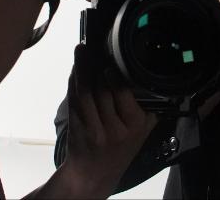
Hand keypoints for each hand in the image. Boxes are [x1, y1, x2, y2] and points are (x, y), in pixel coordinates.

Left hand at [58, 45, 156, 197]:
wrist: (94, 174)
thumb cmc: (121, 149)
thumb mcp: (143, 131)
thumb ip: (146, 106)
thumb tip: (139, 73)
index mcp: (135, 126)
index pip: (123, 93)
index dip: (114, 74)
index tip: (110, 60)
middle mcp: (115, 129)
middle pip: (102, 89)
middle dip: (95, 66)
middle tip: (93, 46)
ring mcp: (93, 129)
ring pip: (86, 91)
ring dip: (82, 69)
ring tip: (81, 50)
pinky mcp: (76, 128)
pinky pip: (74, 99)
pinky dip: (73, 82)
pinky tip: (75, 69)